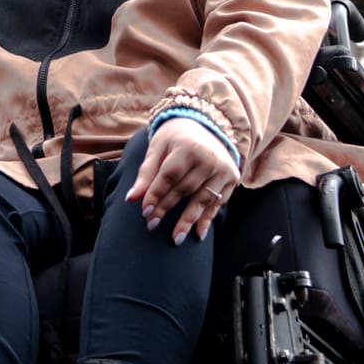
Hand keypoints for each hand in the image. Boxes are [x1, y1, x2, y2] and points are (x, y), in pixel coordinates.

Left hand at [128, 117, 237, 241]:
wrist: (207, 125)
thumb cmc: (176, 137)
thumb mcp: (158, 147)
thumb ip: (146, 172)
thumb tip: (131, 198)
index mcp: (189, 146)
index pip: (170, 175)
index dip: (156, 194)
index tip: (144, 211)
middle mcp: (209, 157)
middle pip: (184, 188)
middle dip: (166, 207)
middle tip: (151, 224)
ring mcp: (223, 169)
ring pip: (202, 199)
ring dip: (188, 220)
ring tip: (176, 238)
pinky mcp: (232, 179)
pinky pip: (217, 203)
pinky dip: (207, 219)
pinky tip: (198, 234)